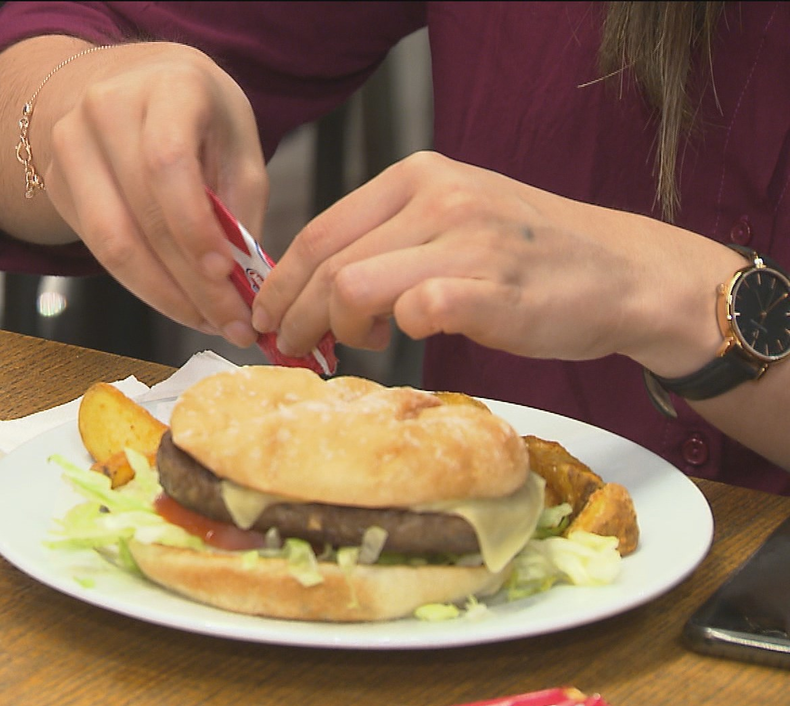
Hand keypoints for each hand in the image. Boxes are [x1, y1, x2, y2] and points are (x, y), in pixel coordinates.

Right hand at [39, 42, 267, 346]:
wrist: (126, 82)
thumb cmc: (194, 112)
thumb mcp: (235, 137)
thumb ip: (241, 203)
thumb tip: (243, 281)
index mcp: (164, 86)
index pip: (167, 164)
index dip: (193, 228)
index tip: (224, 276)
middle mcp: (106, 108)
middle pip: (141, 214)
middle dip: (190, 281)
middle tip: (230, 323)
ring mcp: (71, 145)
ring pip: (112, 242)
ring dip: (163, 294)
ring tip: (205, 320)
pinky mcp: (57, 184)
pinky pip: (99, 249)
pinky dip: (142, 284)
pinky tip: (176, 300)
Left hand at [250, 151, 744, 375]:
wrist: (622, 274)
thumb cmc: (527, 257)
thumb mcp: (452, 218)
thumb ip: (386, 240)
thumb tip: (310, 288)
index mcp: (417, 176)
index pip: (319, 230)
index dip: (280, 282)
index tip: (266, 315)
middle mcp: (439, 197)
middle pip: (326, 264)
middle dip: (295, 316)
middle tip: (293, 347)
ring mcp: (467, 240)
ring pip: (352, 288)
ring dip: (337, 330)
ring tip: (356, 345)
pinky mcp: (493, 289)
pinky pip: (415, 313)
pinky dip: (396, 335)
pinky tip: (406, 341)